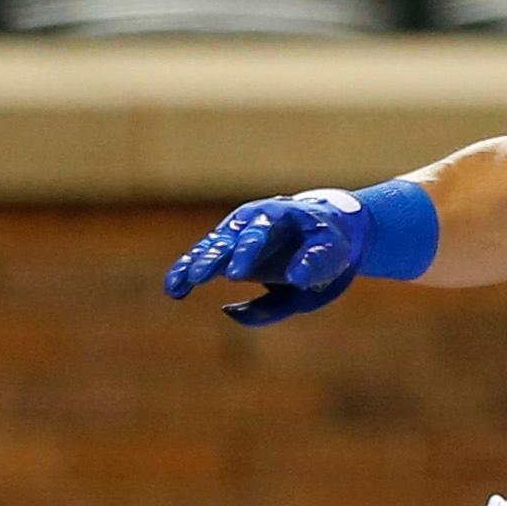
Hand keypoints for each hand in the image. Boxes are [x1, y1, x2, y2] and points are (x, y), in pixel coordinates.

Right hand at [165, 190, 368, 326]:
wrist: (323, 231)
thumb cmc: (329, 244)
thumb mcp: (333, 255)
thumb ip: (315, 266)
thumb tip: (294, 278)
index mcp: (277, 215)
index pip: (258, 233)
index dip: (245, 253)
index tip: (235, 276)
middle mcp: (250, 221)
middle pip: (227, 239)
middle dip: (213, 258)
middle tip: (200, 277)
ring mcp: (236, 235)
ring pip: (209, 248)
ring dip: (193, 266)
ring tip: (177, 288)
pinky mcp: (227, 250)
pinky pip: (202, 259)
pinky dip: (187, 272)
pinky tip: (173, 290)